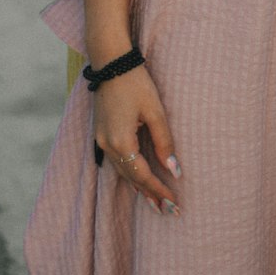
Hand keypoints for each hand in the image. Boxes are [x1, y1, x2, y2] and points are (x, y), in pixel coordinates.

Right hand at [93, 64, 182, 216]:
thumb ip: (164, 142)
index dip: (159, 190)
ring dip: (138, 187)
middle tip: (168, 212)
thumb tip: (175, 170)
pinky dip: (129, 173)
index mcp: (122, 142)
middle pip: (131, 178)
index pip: (143, 175)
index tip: (174, 204)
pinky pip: (116, 162)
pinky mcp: (100, 134)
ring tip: (155, 203)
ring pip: (122, 172)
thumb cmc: (136, 83)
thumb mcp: (155, 111)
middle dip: (150, 195)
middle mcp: (108, 146)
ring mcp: (101, 141)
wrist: (111, 62)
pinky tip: (138, 180)